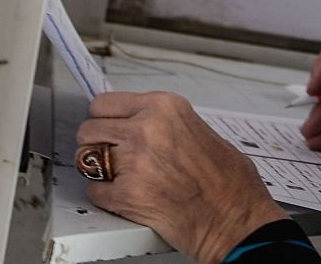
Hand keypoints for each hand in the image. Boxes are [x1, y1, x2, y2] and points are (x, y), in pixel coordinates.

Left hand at [77, 91, 287, 263]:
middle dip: (97, 143)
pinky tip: (125, 195)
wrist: (234, 217)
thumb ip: (164, 122)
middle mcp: (146, 129)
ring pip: (86, 159)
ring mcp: (134, 162)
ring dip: (98, 169)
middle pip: (89, 129)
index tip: (107, 126)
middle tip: (113, 154)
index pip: (105, 102)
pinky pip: (94, 190)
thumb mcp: (199, 129)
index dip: (104, 118)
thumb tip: (135, 123)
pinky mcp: (126, 195)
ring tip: (120, 175)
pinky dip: (105, 196)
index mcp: (166, 107)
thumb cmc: (227, 180)